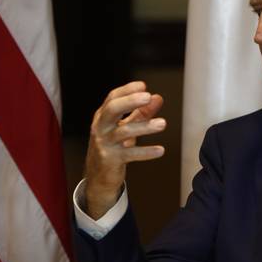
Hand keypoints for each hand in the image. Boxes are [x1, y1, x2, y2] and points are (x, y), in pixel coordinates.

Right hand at [84, 81, 165, 218]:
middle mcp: (101, 127)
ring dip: (145, 127)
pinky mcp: (111, 159)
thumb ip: (142, 113)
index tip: (143, 86)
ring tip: (163, 123)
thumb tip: (157, 98)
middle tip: (147, 97)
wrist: (98, 176)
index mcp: (103, 117)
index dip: (127, 90)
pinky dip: (146, 152)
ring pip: (124, 132)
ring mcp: (105, 143)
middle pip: (112, 109)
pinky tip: (160, 150)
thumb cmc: (113, 146)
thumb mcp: (126, 127)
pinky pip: (130, 154)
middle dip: (130, 101)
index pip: (112, 98)